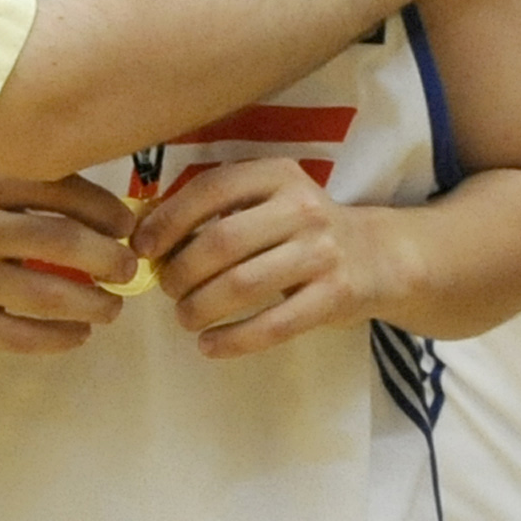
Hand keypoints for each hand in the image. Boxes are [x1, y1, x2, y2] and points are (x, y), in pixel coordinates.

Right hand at [0, 172, 137, 353]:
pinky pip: (21, 335)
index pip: (59, 190)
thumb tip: (115, 215)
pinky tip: (79, 335)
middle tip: (128, 270)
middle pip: (59, 241)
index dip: (105, 211)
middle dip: (108, 258)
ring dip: (93, 304)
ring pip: (46, 294)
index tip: (128, 228)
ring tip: (112, 308)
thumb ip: (31, 194)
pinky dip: (60, 338)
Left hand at [135, 158, 390, 357]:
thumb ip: (216, 211)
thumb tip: (145, 236)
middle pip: (221, 242)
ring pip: (243, 285)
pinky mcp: (335, 296)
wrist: (377, 256)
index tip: (142, 249)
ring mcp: (322, 252)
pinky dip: (233, 340)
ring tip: (185, 318)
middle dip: (180, 272)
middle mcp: (302, 207)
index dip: (169, 220)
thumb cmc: (303, 229)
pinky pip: (273, 325)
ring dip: (200, 308)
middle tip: (168, 290)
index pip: (211, 189)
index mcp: (277, 175)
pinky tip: (209, 346)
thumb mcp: (268, 203)